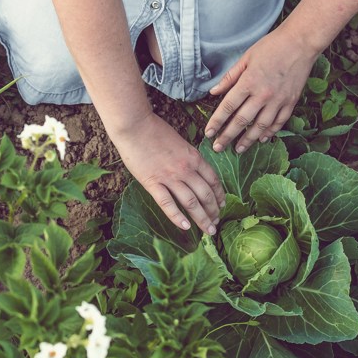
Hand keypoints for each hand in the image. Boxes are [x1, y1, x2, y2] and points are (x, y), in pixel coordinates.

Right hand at [110, 112, 225, 234]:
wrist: (135, 125)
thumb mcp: (180, 142)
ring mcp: (170, 177)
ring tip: (208, 231)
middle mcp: (186, 169)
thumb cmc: (155, 131)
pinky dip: (177, 217)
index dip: (220, 195)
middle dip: (214, 211)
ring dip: (202, 218)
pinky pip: (167, 203)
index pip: (213, 180)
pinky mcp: (152, 182)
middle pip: (206, 195)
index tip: (222, 206)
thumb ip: (188, 158)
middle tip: (216, 224)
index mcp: (194, 158)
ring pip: (191, 202)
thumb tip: (193, 171)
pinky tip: (185, 227)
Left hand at [205, 27, 321, 152]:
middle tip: (218, 148)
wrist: (300, 43)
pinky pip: (279, 122)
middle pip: (242, 121)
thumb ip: (230, 77)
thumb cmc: (271, 47)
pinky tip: (261, 139)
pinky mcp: (291, 102)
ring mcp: (278, 100)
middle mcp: (263, 94)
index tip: (208, 133)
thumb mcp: (246, 58)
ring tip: (238, 149)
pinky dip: (269, 132)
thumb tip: (213, 92)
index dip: (217, 122)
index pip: (228, 107)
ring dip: (248, 140)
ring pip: (260, 126)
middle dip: (228, 136)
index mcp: (248, 82)